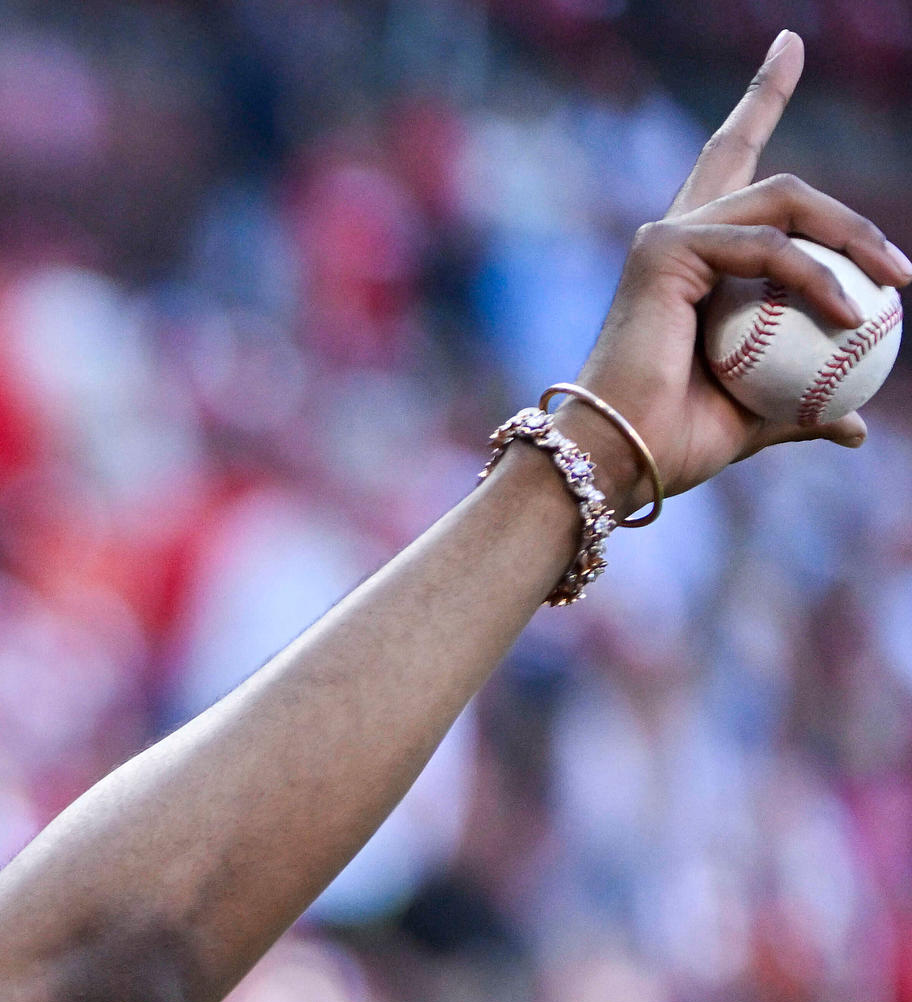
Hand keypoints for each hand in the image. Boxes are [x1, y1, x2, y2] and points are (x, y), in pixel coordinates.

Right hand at [569, 32, 911, 510]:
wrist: (617, 461)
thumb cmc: (672, 443)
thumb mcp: (758, 415)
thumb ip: (802, 402)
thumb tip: (853, 424)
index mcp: (692, 262)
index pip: (732, 165)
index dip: (760, 99)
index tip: (789, 43)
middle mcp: (675, 235)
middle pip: (762, 166)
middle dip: (823, 179)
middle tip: (900, 273)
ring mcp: (668, 237)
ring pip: (788, 202)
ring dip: (854, 239)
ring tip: (895, 286)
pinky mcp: (666, 250)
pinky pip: (771, 250)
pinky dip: (818, 281)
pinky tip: (849, 315)